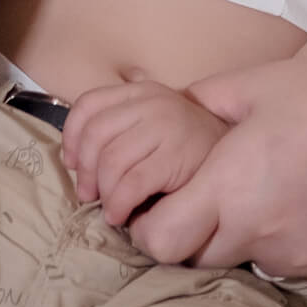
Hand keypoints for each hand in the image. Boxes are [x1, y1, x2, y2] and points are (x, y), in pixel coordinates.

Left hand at [61, 78, 230, 225]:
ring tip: (109, 209)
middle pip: (95, 135)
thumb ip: (121, 128)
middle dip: (85, 171)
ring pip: (111, 161)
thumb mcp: (152, 123)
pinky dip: (119, 203)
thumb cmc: (188, 145)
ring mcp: (166, 126)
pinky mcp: (177, 155)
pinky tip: (121, 214)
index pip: (89, 105)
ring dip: (103, 192)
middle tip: (89, 196)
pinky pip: (132, 182)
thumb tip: (76, 160)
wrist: (234, 154)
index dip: (72, 137)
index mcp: (139, 92)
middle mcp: (151, 102)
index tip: (72, 165)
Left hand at [128, 50, 306, 277]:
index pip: (161, 241)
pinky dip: (292, 241)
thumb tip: (172, 108)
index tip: (162, 205)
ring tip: (272, 191)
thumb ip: (202, 101)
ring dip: (247, 237)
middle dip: (197, 233)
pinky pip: (296, 264)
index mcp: (231, 187)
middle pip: (201, 258)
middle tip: (215, 196)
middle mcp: (261, 232)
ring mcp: (301, 255)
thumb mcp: (256, 84)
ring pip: (251, 261)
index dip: (151, 227)